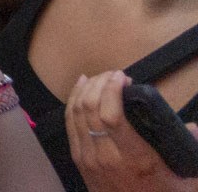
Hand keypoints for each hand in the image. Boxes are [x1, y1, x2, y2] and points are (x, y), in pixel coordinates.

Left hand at [68, 71, 197, 191]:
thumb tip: (193, 128)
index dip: (112, 90)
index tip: (123, 77)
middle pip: (91, 108)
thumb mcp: (186, 179)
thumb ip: (190, 149)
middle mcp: (106, 157)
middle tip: (114, 75)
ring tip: (101, 77)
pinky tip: (82, 87)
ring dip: (87, 89)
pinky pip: (69, 123)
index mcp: (135, 159)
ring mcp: (88, 158)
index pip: (111, 116)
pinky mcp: (78, 159)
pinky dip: (73, 100)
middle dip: (101, 84)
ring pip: (77, 112)